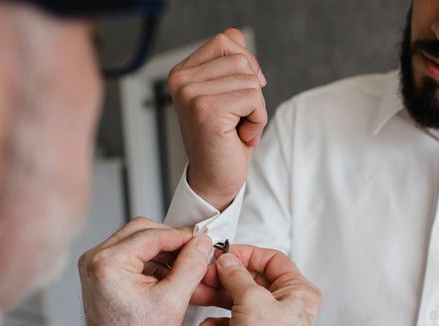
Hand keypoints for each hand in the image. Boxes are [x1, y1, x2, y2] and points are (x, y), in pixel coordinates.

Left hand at [78, 218, 212, 325]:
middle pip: (142, 230)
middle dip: (171, 240)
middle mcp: (96, 258)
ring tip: (183, 267)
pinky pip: (130, 252)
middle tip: (194, 251)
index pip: (153, 234)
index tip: (203, 240)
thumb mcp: (172, 301)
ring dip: (162, 250)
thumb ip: (191, 266)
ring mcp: (96, 263)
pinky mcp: (101, 270)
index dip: (182, 236)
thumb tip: (202, 243)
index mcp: (109, 262)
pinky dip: (151, 259)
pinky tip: (167, 274)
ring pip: (137, 239)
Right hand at [168, 28, 267, 210]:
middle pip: (241, 59)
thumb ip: (228, 61)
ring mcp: (191, 95)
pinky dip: (257, 121)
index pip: (226, 41)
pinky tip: (239, 136)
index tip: (239, 97)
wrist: (215, 179)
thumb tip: (235, 34)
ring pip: (250, 80)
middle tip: (237, 118)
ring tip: (236, 128)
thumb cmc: (223, 139)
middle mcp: (181, 81)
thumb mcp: (227, 94)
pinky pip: (254, 99)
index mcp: (182, 73)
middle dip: (251, 90)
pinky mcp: (207, 111)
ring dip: (255, 109)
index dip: (246, 66)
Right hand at [195, 247, 321, 325]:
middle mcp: (286, 306)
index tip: (225, 253)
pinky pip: (230, 322)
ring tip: (197, 295)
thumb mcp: (251, 300)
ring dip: (215, 297)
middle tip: (206, 274)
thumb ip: (237, 275)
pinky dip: (216, 323)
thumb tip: (228, 260)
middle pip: (251, 279)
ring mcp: (268, 323)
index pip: (273, 260)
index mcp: (298, 293)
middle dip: (225, 277)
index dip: (247, 254)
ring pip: (237, 299)